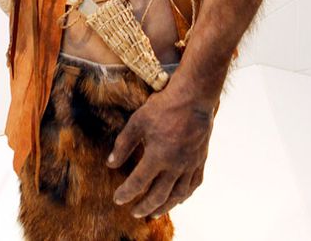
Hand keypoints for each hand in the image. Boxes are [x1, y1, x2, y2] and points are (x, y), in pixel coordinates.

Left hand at [107, 84, 215, 218]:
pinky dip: (184, 195)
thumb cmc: (163, 106)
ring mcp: (190, 165)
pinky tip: (178, 198)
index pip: (138, 182)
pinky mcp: (200, 160)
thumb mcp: (137, 121)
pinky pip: (193, 185)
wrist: (193, 98)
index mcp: (157, 156)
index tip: (117, 199)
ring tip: (154, 213)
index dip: (126, 193)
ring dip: (164, 207)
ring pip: (177, 195)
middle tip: (134, 213)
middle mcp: (175, 165)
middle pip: (158, 195)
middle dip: (144, 206)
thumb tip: (111, 163)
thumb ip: (123, 144)